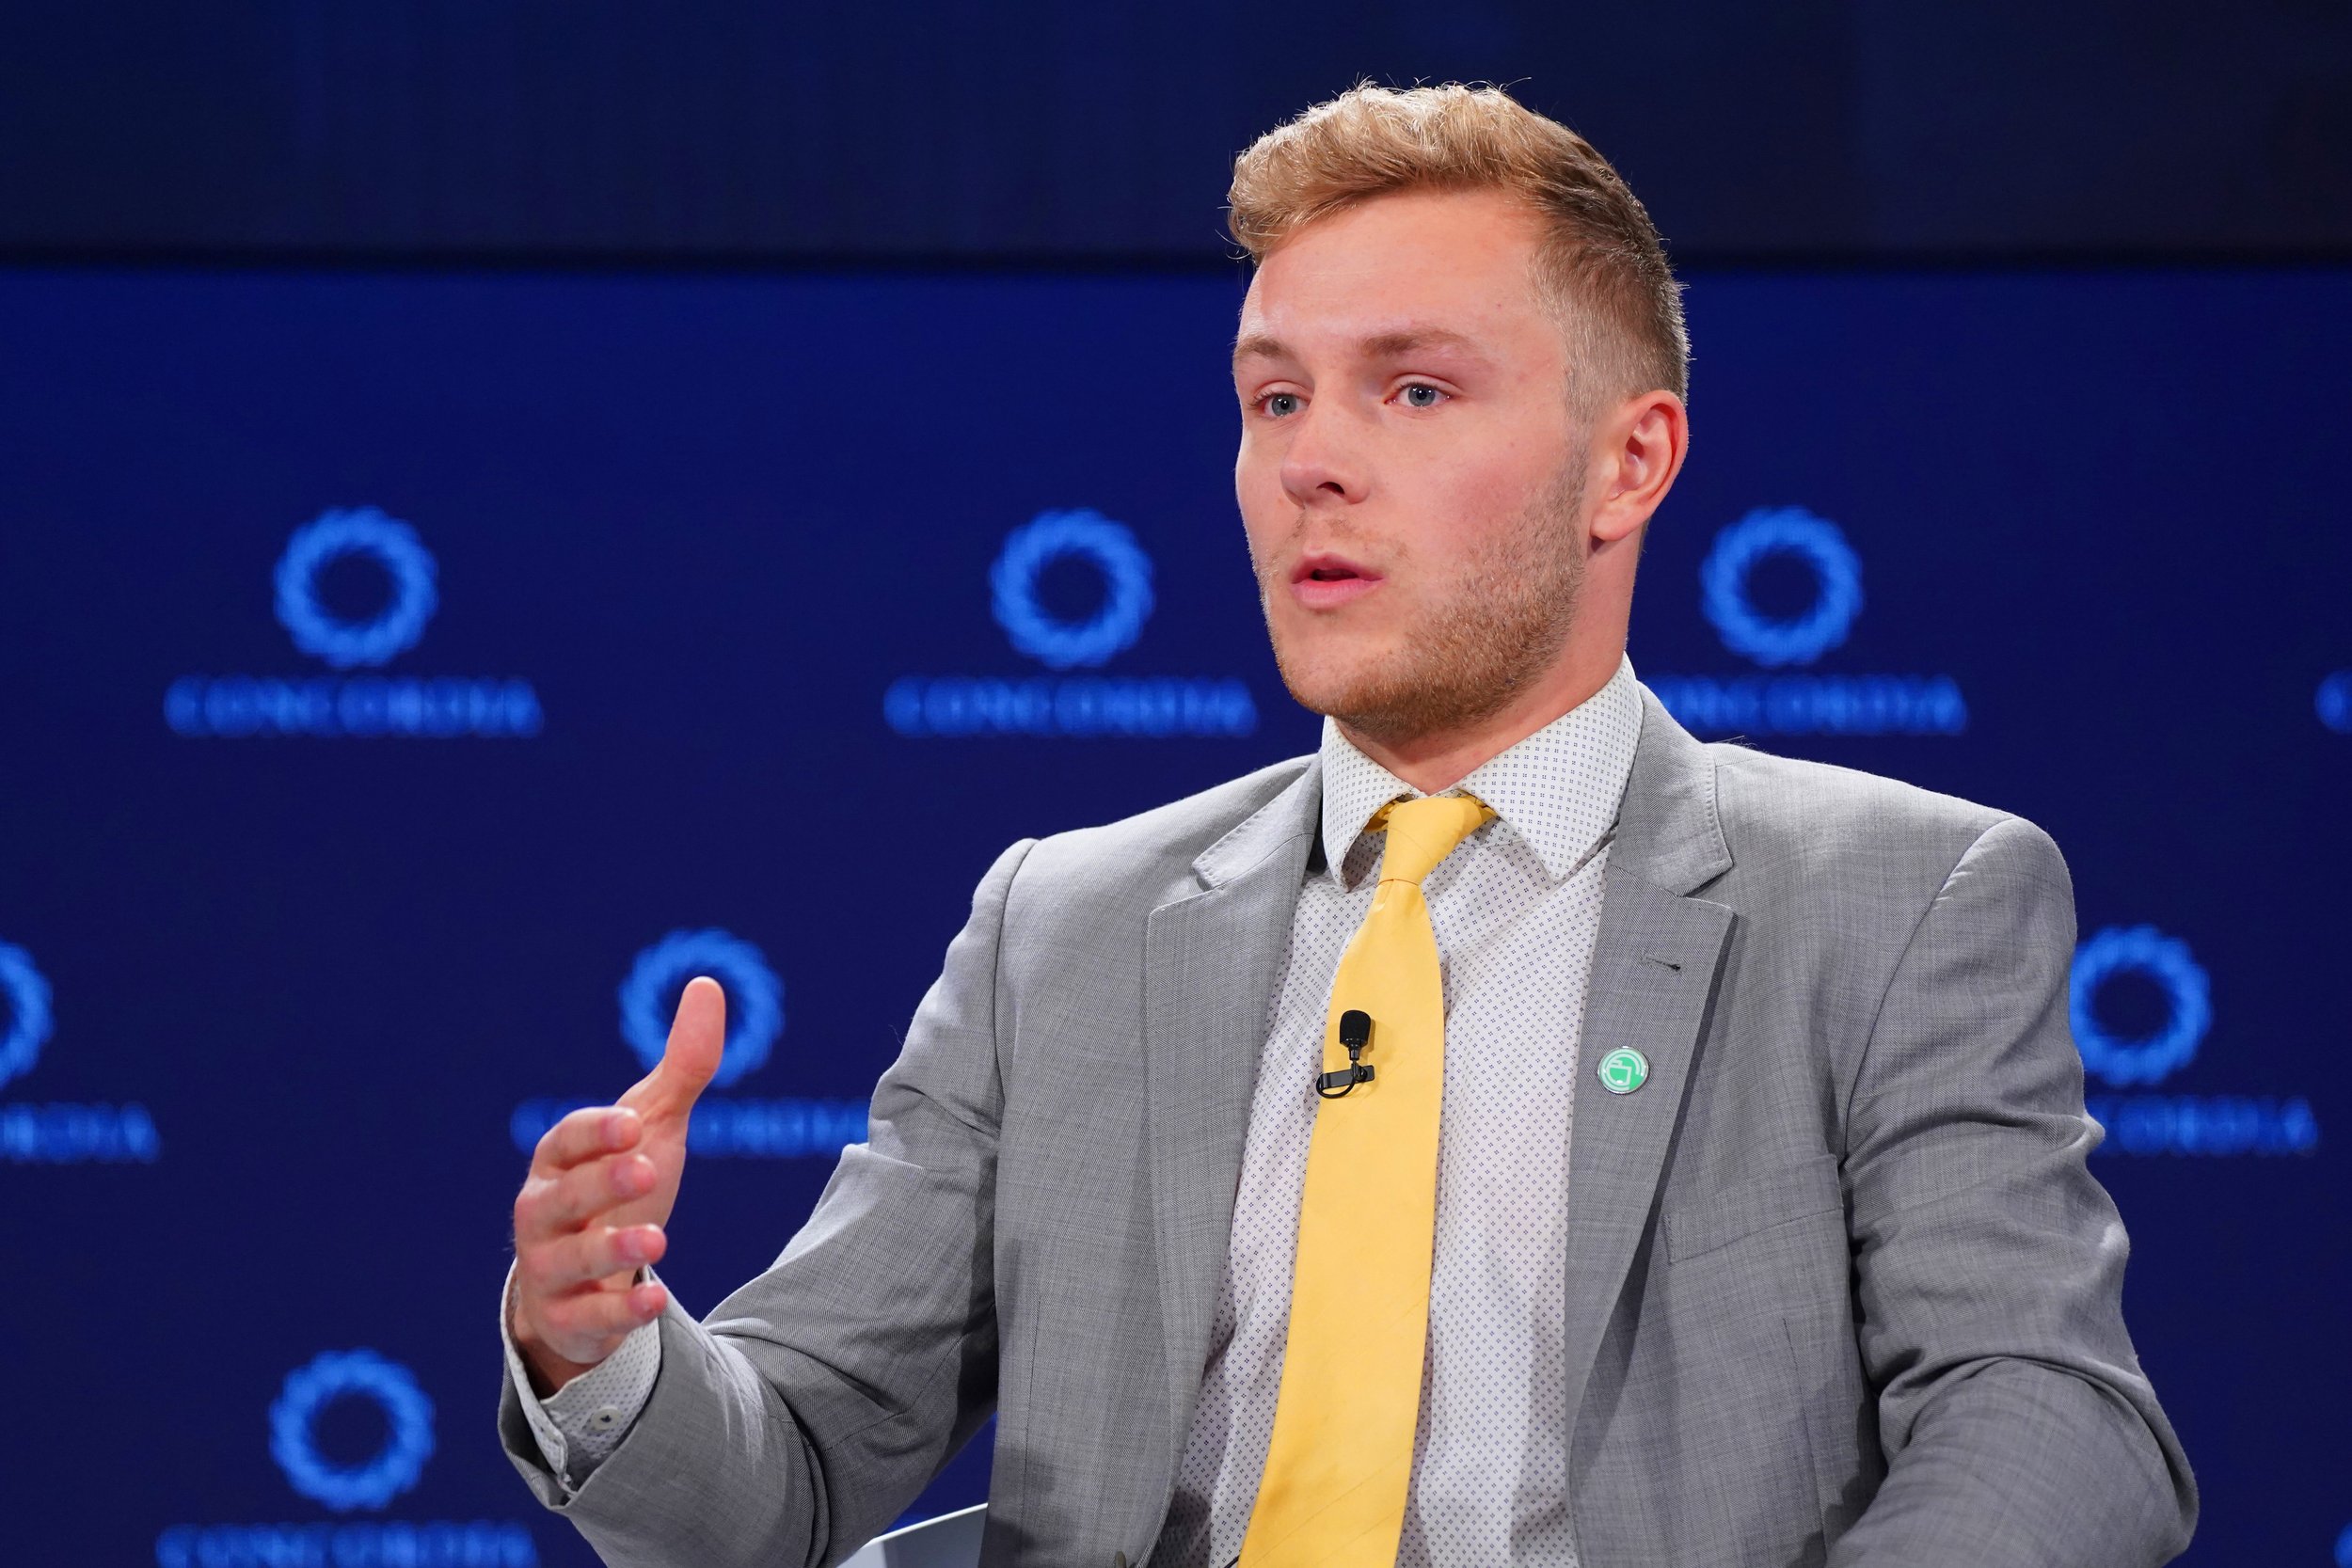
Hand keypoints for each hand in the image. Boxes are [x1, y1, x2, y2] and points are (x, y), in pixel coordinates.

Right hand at [508, 976, 724, 1394]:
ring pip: (567, 1261)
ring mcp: (549, 1271)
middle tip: (644, 1166)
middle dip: (599, 1183)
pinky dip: (619, 1311)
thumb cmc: (619, 1192)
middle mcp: (542, 1215)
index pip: (565, 1141)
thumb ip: (682, 1067)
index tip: (632, 1122)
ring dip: (609, 1249)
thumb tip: (708, 985)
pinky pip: (586, 1319)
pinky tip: (655, 1297)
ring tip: (659, 1237)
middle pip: (558, 1199)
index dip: (594, 1132)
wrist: (589, 1282)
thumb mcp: (654, 1129)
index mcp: (559, 1163)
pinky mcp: (568, 1320)